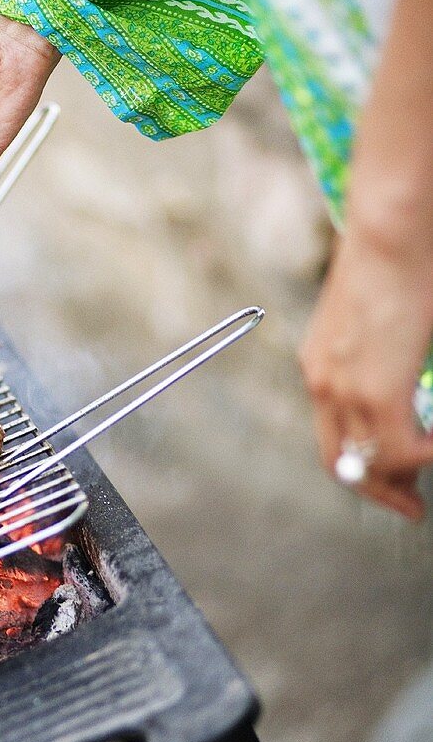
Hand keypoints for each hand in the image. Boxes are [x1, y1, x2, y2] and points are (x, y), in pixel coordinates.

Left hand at [300, 226, 432, 519]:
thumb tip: (402, 379)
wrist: (388, 234)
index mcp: (319, 365)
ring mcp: (343, 390)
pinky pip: (402, 451)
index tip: (394, 478)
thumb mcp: (376, 320)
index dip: (363, 465)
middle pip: (343, 463)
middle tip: (412, 507)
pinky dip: (426, 459)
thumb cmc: (391, 264)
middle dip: (380, 491)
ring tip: (427, 494)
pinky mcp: (374, 391)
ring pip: (375, 463)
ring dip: (407, 480)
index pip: (334, 435)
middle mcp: (322, 382)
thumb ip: (382, 360)